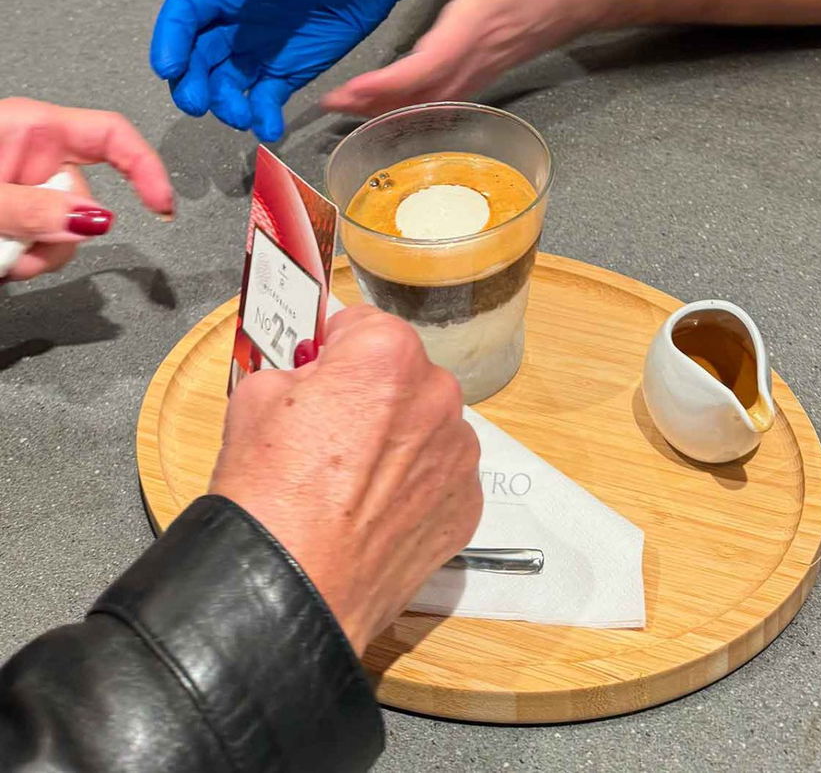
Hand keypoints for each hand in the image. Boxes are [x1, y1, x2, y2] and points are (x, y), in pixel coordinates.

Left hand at [0, 98, 173, 281]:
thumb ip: (34, 207)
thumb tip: (95, 221)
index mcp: (35, 127)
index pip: (112, 134)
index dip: (146, 167)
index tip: (163, 206)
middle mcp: (36, 156)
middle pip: (87, 199)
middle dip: (63, 236)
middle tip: (23, 251)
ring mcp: (28, 188)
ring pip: (67, 231)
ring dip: (39, 255)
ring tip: (2, 258)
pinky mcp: (17, 217)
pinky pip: (43, 245)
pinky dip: (24, 260)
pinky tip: (2, 259)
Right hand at [149, 0, 424, 141]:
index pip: (185, 13)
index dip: (169, 39)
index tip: (169, 67)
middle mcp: (237, 23)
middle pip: (196, 57)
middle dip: (190, 83)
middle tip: (198, 104)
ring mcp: (260, 51)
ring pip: (225, 85)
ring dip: (224, 105)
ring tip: (242, 117)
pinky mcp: (287, 73)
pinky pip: (264, 101)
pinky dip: (261, 118)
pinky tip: (269, 127)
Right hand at [211, 305, 481, 651]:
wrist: (289, 593)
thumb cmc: (269, 496)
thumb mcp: (255, 397)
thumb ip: (296, 368)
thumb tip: (311, 372)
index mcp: (387, 355)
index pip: (363, 326)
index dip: (334, 350)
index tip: (318, 372)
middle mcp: (436, 395)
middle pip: (401, 375)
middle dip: (369, 394)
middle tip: (327, 434)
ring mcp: (457, 454)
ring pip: (424, 425)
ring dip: (397, 439)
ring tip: (349, 482)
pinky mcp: (465, 506)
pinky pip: (439, 475)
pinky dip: (413, 486)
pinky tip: (372, 512)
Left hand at [325, 0, 595, 114]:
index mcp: (472, 27)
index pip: (420, 69)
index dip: (381, 87)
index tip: (346, 93)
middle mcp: (478, 56)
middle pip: (421, 96)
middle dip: (374, 106)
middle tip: (332, 107)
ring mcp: (486, 67)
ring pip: (435, 101)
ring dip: (393, 109)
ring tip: (354, 108)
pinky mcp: (492, 67)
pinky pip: (449, 95)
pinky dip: (418, 104)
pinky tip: (400, 101)